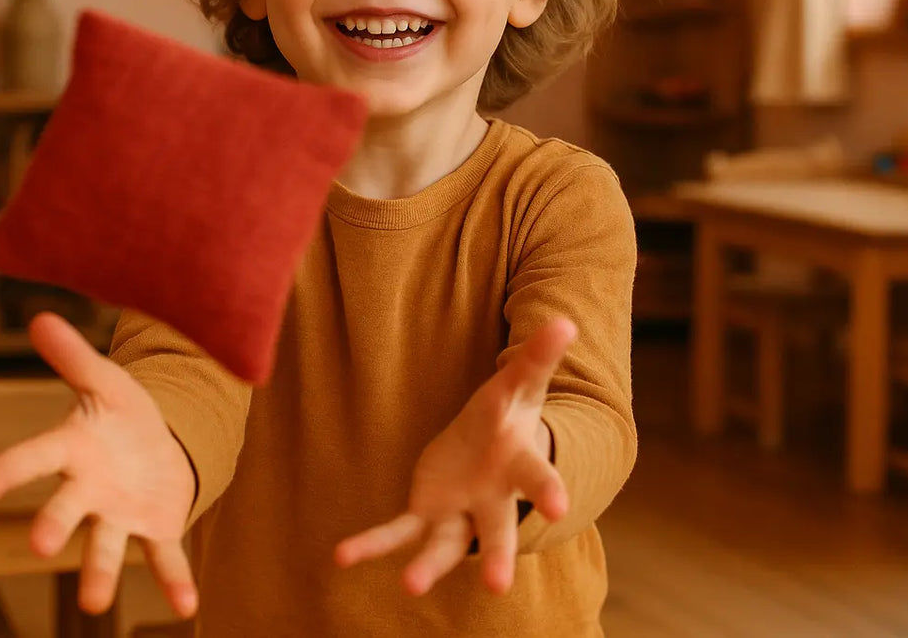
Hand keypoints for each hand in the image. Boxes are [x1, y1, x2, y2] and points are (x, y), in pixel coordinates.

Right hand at [0, 312, 198, 618]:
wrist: (157, 444)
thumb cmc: (120, 413)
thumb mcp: (105, 381)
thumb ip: (74, 358)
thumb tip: (40, 318)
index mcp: (72, 449)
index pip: (35, 456)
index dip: (10, 469)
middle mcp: (87, 489)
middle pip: (65, 508)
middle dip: (52, 525)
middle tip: (40, 546)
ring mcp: (118, 513)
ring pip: (104, 545)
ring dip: (99, 574)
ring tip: (94, 605)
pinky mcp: (154, 529)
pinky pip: (163, 557)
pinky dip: (174, 581)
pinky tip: (186, 606)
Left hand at [334, 318, 575, 596]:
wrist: (492, 447)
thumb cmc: (510, 414)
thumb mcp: (521, 383)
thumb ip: (539, 357)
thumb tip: (565, 321)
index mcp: (521, 466)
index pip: (538, 478)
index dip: (550, 491)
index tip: (559, 507)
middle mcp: (494, 501)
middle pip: (498, 530)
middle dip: (497, 557)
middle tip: (497, 586)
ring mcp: (460, 514)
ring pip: (445, 547)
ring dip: (428, 567)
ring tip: (410, 586)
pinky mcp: (427, 514)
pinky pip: (398, 532)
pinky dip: (371, 544)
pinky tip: (342, 557)